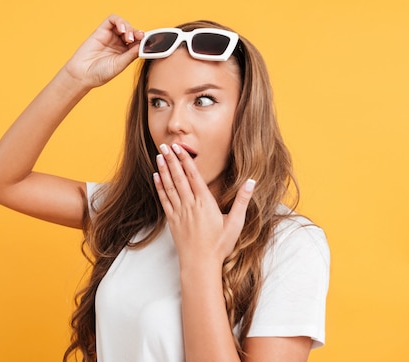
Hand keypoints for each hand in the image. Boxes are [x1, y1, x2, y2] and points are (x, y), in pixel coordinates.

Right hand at [63, 14, 143, 88]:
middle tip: (138, 38)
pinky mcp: (101, 31)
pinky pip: (112, 20)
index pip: (138, 42)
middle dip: (137, 34)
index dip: (144, 40)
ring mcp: (110, 36)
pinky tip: (122, 29)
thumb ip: (132, 54)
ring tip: (128, 37)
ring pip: (124, 25)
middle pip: (132, 32)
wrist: (83, 75)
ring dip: (129, 28)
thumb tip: (145, 45)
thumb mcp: (120, 64)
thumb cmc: (101, 73)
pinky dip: (119, 21)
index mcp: (126, 53)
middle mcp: (119, 43)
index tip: (148, 42)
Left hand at [153, 143, 255, 266]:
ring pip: (169, 186)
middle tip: (165, 145)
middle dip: (172, 159)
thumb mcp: (235, 223)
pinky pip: (164, 200)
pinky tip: (156, 177)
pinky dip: (160, 187)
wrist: (200, 264)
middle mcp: (190, 205)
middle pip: (179, 177)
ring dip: (164, 170)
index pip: (193, 176)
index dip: (186, 160)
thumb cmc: (219, 245)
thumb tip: (251, 182)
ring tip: (159, 156)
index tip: (180, 147)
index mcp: (205, 203)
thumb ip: (242, 201)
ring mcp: (179, 212)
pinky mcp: (172, 221)